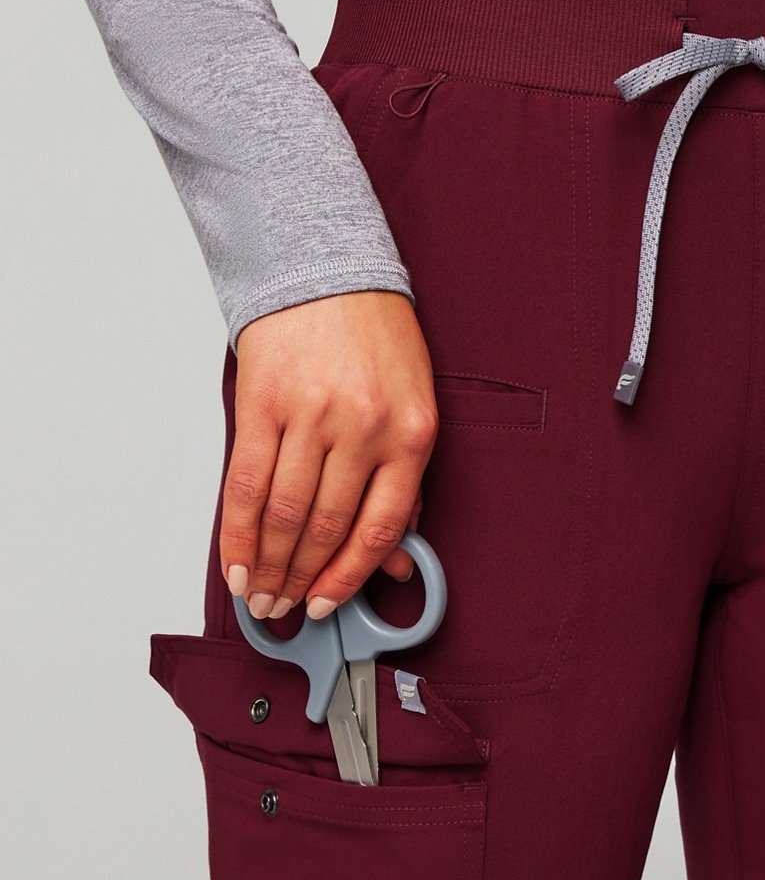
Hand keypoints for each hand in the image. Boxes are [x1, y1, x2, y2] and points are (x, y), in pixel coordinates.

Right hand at [220, 291, 438, 620]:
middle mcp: (362, 428)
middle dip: (301, 580)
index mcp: (409, 435)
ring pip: (283, 514)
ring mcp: (310, 415)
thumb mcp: (412, 410)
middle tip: (284, 609)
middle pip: (325, 527)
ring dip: (267, 567)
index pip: (379, 528)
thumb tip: (401, 562)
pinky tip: (236, 563)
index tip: (328, 605)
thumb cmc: (374, 343)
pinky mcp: (263, 403)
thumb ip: (405, 487)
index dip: (349, 578)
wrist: (327, 270)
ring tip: (259, 596)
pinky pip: (245, 484)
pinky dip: (237, 533)